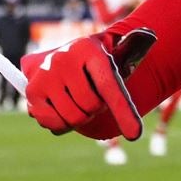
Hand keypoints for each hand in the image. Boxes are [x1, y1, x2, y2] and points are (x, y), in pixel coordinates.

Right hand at [22, 28, 155, 140]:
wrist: (70, 56)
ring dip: (82, 116)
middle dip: (98, 107)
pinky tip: (65, 110)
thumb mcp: (120, 57)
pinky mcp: (32, 92)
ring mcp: (45, 75)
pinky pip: (52, 123)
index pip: (109, 86)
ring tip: (80, 101)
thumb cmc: (101, 62)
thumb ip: (135, 57)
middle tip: (95, 97)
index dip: (124, 111)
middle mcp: (63, 59)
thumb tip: (148, 45)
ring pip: (73, 118)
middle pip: (91, 106)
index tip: (135, 134)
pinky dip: (62, 124)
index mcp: (89, 50)